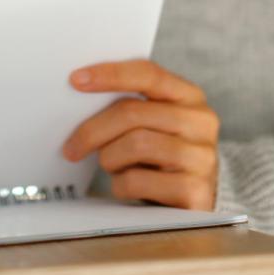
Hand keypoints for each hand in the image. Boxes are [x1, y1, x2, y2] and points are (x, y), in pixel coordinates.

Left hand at [61, 59, 219, 210]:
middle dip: (93, 130)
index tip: (76, 80)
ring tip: (110, 166)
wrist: (192, 200)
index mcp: (189, 96)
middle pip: (132, 113)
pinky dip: (120, 185)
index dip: (110, 74)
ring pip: (135, 145)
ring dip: (109, 158)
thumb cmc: (161, 157)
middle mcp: (201, 122)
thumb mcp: (153, 125)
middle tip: (71, 147)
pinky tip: (125, 186)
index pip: (148, 74)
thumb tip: (81, 94)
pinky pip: (139, 181)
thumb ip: (130, 107)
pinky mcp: (195, 191)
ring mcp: (202, 157)